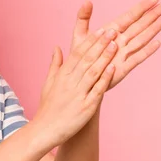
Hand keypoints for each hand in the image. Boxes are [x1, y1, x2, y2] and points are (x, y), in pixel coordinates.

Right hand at [35, 27, 117, 147]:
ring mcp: (78, 94)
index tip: (101, 30)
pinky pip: (97, 90)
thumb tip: (56, 47)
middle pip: (86, 59)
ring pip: (93, 71)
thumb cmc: (48, 107)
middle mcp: (69, 82)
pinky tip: (114, 68)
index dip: (90, 41)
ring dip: (105, 57)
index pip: (77, 54)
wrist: (45, 130)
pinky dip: (105, 78)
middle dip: (100, 44)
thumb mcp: (48, 83)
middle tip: (113, 30)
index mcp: (62, 76)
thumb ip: (55, 65)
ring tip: (115, 44)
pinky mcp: (86, 107)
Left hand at [70, 0, 160, 89]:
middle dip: (153, 14)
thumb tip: (87, 1)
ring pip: (141, 38)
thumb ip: (83, 18)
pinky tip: (158, 43)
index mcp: (111, 31)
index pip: (129, 17)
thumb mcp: (79, 35)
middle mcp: (120, 41)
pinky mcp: (123, 67)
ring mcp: (123, 53)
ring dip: (154, 29)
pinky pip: (137, 58)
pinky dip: (147, 51)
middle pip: (140, 25)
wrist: (79, 78)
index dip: (142, 8)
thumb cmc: (79, 56)